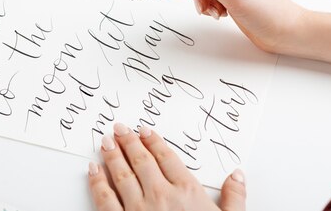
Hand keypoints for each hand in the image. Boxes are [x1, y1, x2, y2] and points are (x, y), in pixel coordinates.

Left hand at [88, 123, 245, 210]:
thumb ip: (234, 198)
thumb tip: (237, 176)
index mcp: (186, 191)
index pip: (167, 158)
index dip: (154, 142)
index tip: (145, 131)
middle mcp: (161, 196)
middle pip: (142, 161)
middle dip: (129, 142)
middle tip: (120, 128)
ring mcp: (139, 210)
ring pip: (122, 175)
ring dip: (112, 156)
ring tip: (106, 142)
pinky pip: (105, 200)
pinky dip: (97, 183)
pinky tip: (93, 170)